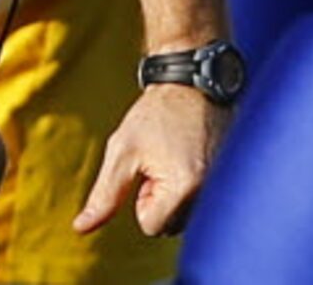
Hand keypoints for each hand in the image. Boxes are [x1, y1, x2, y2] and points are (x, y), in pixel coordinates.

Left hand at [76, 81, 225, 239]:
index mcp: (184, 189)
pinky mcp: (231, 181)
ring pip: (186, 216)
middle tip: (162, 159)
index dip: (142, 198)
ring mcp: (224, 188)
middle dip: (160, 198)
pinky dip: (192, 188)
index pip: (151, 226)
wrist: (191, 84)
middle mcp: (211, 193)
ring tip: (176, 158)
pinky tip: (191, 159)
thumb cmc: (154, 115)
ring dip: (176, 195)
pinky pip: (202, 203)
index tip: (148, 166)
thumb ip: (105, 194)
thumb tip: (82, 227)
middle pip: (170, 225)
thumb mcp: (122, 151)